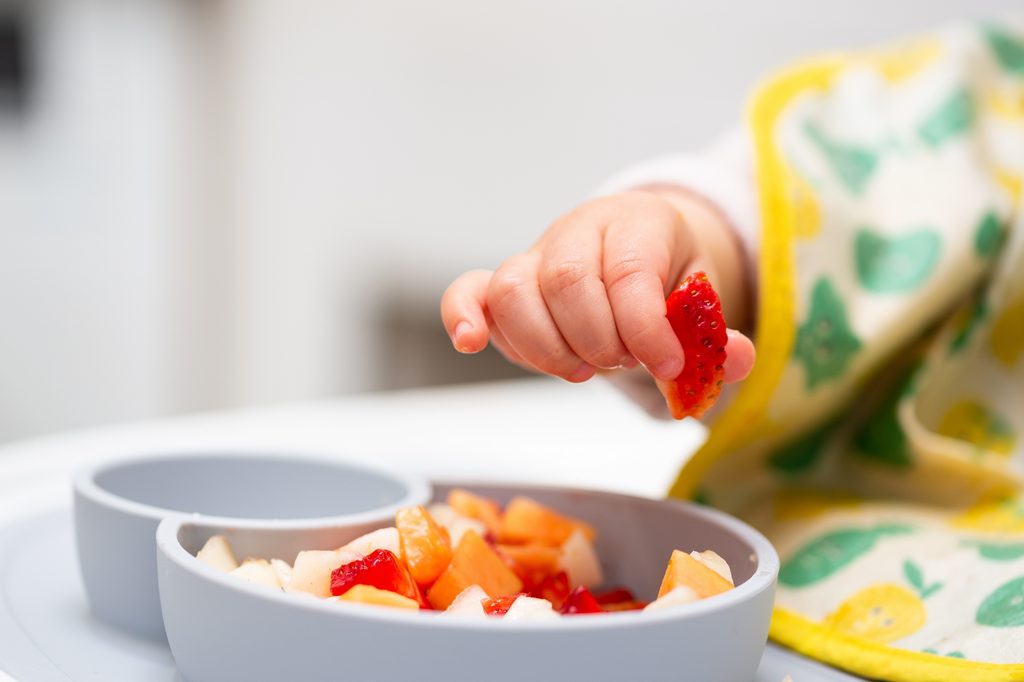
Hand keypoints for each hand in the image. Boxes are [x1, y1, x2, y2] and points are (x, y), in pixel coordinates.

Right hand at [440, 189, 754, 384]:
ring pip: (515, 290)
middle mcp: (579, 229)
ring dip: (548, 347)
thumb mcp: (703, 303)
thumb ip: (716, 334)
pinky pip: (468, 290)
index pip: (629, 270)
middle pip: (568, 281)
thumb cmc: (667, 281)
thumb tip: (736, 359)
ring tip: (582, 369)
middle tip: (622, 363)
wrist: (635, 254)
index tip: (667, 366)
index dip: (645, 327)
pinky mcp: (501, 284)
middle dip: (599, 340)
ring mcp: (535, 255)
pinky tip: (472, 344)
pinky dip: (463, 317)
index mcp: (638, 223)